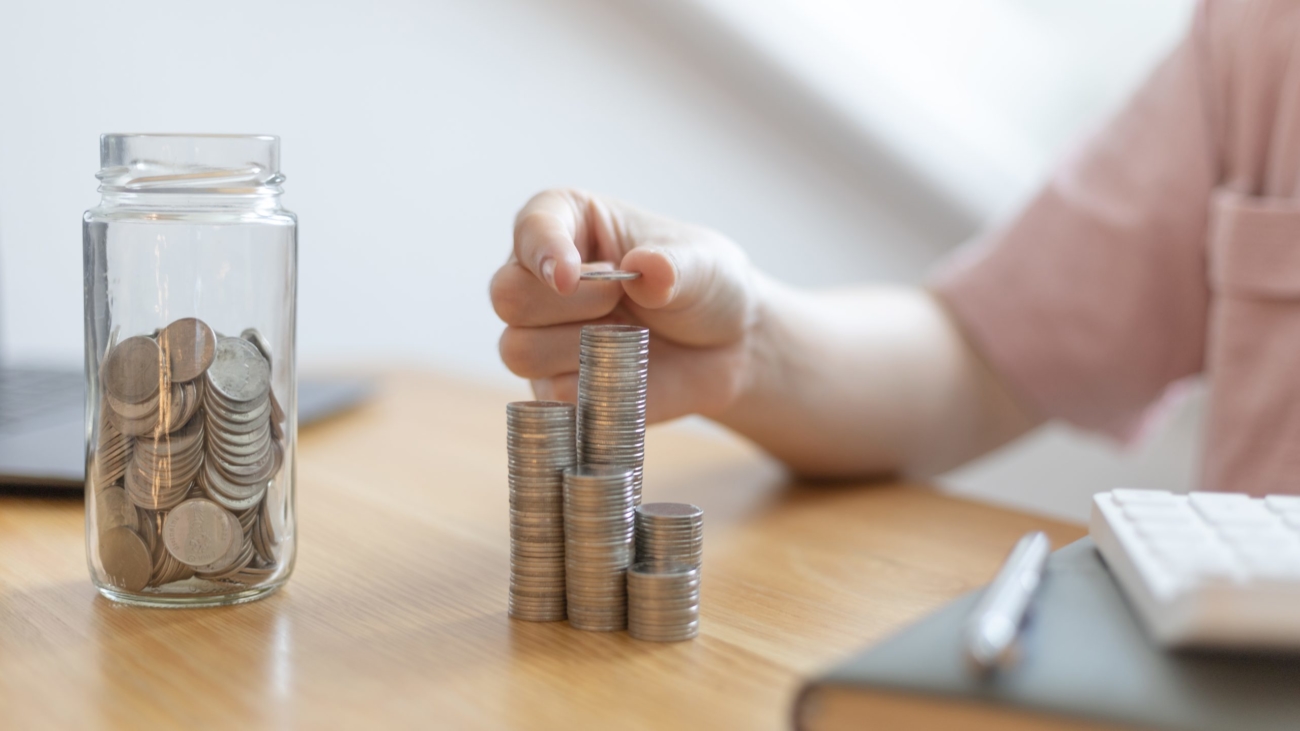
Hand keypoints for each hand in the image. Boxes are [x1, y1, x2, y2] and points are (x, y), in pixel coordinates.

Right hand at [490, 189, 762, 421]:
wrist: (729, 345)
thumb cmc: (704, 285)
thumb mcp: (702, 263)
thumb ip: (673, 266)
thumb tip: (649, 271)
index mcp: (569, 223)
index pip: (531, 228)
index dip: (543, 251)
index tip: (570, 275)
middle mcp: (541, 278)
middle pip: (507, 295)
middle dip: (567, 304)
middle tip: (621, 300)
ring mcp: (542, 336)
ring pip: (518, 350)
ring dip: (580, 349)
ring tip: (630, 339)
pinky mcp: (555, 387)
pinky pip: (552, 397)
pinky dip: (595, 389)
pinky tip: (629, 373)